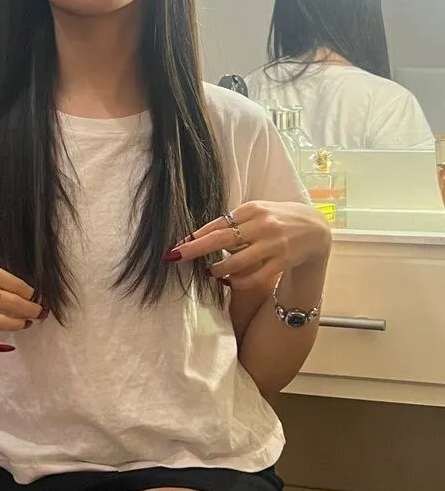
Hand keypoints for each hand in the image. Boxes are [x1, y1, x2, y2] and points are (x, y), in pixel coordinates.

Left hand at [163, 201, 330, 291]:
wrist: (316, 230)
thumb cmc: (279, 219)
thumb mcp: (259, 212)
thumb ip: (235, 221)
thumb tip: (201, 235)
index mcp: (253, 209)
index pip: (218, 223)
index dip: (196, 235)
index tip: (178, 244)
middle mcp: (262, 225)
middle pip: (222, 239)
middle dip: (195, 249)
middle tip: (175, 256)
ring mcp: (273, 245)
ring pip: (236, 262)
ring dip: (217, 269)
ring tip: (210, 271)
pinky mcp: (282, 262)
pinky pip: (253, 277)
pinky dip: (237, 281)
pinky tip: (229, 281)